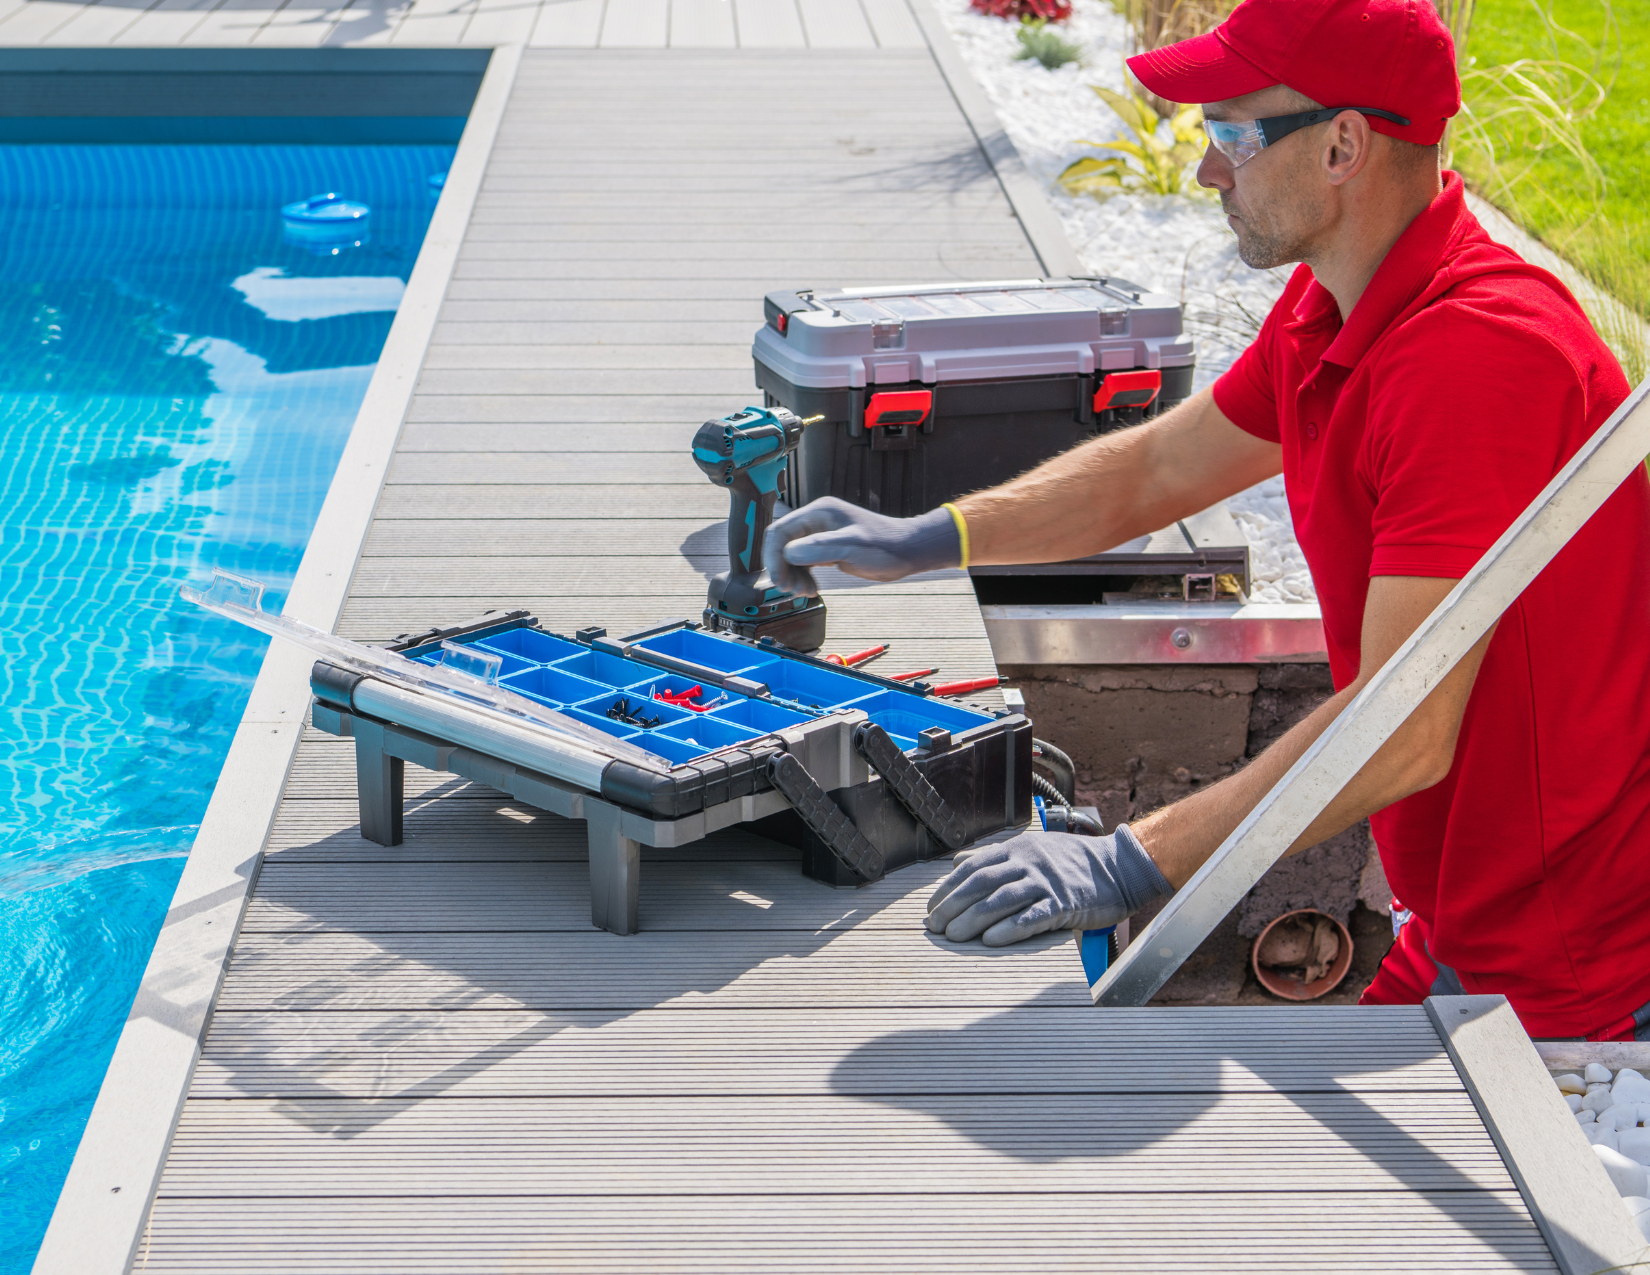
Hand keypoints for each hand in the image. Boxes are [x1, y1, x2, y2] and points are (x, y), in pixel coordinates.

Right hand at [764, 497, 960, 596]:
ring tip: (805, 592)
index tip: (779, 580)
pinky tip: (810, 589)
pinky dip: (802, 576)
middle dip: (782, 568)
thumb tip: (788, 553)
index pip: (780, 531)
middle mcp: (816, 520)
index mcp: (818, 512)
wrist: (907, 552)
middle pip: (782, 543)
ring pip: (790, 555)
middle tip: (792, 590)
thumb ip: (820, 548)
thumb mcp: (851, 546)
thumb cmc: (884, 546)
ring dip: (792, 575)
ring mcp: (821, 534)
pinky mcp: (827, 549)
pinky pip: (803, 562)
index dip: (774, 557)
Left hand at [925, 824, 1170, 946]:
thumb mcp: (1032, 848)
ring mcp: (1046, 882)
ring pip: (1000, 900)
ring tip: (954, 937)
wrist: (1120, 867)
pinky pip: (1032, 917)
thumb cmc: (1073, 862)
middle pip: (981, 884)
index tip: (932, 908)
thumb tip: (956, 863)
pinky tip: (991, 941)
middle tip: (935, 927)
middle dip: (953, 906)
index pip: (972, 867)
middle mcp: (1027, 862)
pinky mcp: (1064, 903)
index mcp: (1016, 848)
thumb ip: (994, 857)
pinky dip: (1009, 929)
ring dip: (973, 920)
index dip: (948, 888)